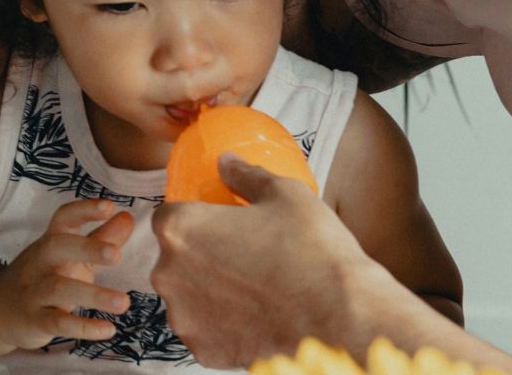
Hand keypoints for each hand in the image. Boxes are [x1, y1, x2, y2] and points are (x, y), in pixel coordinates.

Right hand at [0, 199, 134, 351]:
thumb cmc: (42, 277)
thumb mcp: (68, 256)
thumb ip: (100, 238)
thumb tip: (128, 217)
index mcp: (50, 242)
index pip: (63, 218)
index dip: (84, 210)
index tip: (108, 205)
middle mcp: (39, 262)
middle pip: (56, 247)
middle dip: (86, 248)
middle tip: (116, 254)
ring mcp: (33, 291)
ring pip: (59, 288)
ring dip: (92, 294)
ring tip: (124, 302)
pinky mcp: (34, 320)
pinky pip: (57, 322)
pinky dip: (82, 327)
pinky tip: (108, 329)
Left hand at [152, 156, 379, 366]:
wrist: (343, 320)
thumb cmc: (314, 252)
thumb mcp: (285, 195)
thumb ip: (245, 174)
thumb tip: (226, 162)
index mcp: (179, 228)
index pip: (170, 217)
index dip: (197, 221)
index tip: (224, 229)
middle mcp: (168, 272)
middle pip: (175, 259)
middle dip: (202, 259)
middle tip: (246, 262)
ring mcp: (183, 316)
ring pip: (188, 298)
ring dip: (210, 295)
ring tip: (255, 293)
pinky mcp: (203, 351)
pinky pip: (205, 332)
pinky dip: (224, 328)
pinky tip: (256, 321)